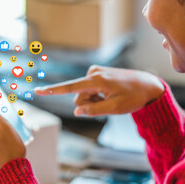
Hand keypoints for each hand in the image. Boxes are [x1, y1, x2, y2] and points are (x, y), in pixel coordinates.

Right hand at [35, 65, 164, 116]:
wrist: (147, 84)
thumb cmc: (134, 97)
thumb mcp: (115, 108)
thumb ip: (93, 111)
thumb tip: (77, 111)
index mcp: (96, 81)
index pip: (70, 88)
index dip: (52, 91)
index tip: (37, 91)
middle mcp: (93, 73)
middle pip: (78, 97)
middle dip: (89, 104)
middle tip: (109, 103)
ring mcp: (95, 72)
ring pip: (84, 94)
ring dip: (94, 100)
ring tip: (111, 97)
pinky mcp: (97, 73)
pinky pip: (89, 89)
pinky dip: (97, 95)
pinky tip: (110, 93)